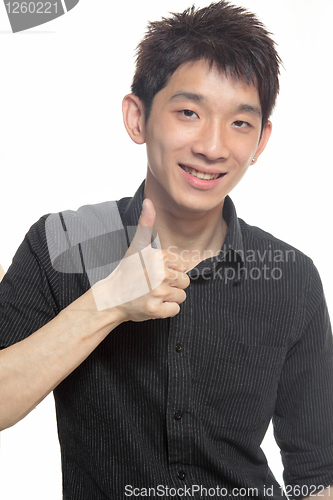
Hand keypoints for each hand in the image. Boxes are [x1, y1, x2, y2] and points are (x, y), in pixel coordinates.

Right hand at [91, 198, 189, 321]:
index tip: (154, 272)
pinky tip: (153, 304)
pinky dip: (166, 310)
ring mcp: (157, 293)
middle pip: (185, 281)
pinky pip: (175, 310)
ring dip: (169, 297)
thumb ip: (145, 224)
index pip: (182, 266)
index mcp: (157, 257)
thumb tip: (149, 201)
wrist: (111, 297)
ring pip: (181, 296)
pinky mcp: (155, 310)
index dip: (170, 270)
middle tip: (154, 284)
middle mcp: (158, 274)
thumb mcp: (136, 246)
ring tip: (153, 294)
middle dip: (172, 284)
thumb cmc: (126, 272)